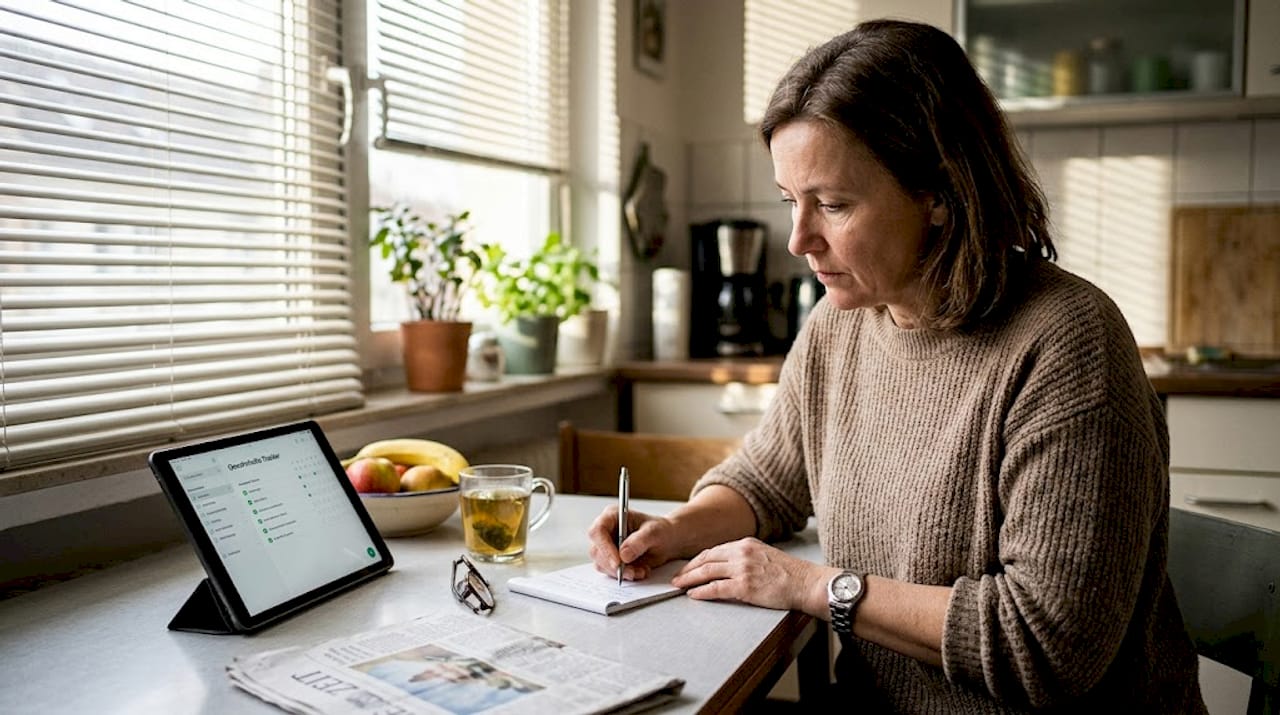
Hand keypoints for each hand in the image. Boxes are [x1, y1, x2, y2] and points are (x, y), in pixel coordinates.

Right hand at [586, 506, 685, 580]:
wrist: (667, 542)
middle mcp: (606, 531)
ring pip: (602, 564)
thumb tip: (624, 555)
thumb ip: (639, 541)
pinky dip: (625, 575)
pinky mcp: (610, 560)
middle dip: (614, 565)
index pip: (598, 531)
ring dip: (621, 572)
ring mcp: (606, 546)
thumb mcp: (654, 532)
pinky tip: (640, 571)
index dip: (604, 547)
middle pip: (597, 551)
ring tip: (641, 570)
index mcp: (612, 516)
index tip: (618, 562)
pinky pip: (610, 572)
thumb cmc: (660, 531)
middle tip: (633, 572)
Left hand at [672, 537, 829, 612]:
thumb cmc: (790, 573)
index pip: (714, 551)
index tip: (688, 568)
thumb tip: (728, 567)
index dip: (697, 560)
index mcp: (746, 544)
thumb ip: (746, 557)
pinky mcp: (745, 586)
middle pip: (706, 559)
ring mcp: (742, 569)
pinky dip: (701, 591)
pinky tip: (693, 595)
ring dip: (690, 579)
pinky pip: (716, 588)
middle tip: (677, 578)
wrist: (806, 582)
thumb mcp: (764, 555)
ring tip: (679, 586)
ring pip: (707, 572)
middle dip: (688, 569)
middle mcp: (741, 553)